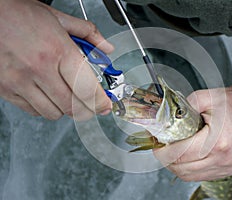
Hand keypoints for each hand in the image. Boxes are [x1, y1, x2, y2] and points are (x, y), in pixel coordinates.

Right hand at [0, 0, 113, 119]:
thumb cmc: (19, 15)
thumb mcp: (59, 19)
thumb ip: (88, 34)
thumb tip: (106, 48)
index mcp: (57, 50)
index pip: (87, 89)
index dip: (100, 102)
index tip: (105, 105)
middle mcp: (39, 69)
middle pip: (72, 106)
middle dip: (87, 109)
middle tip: (92, 105)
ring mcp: (21, 81)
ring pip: (54, 113)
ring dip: (66, 109)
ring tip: (68, 97)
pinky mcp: (6, 89)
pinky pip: (33, 112)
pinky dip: (46, 108)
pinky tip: (48, 95)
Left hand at [154, 74, 231, 180]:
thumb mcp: (205, 97)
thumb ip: (182, 108)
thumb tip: (166, 120)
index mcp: (216, 142)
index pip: (179, 155)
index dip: (162, 151)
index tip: (155, 144)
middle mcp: (223, 159)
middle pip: (182, 170)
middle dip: (166, 159)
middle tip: (161, 147)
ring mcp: (227, 167)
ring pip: (190, 176)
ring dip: (177, 166)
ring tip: (172, 151)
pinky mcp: (229, 169)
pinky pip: (202, 176)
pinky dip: (189, 169)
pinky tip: (186, 157)